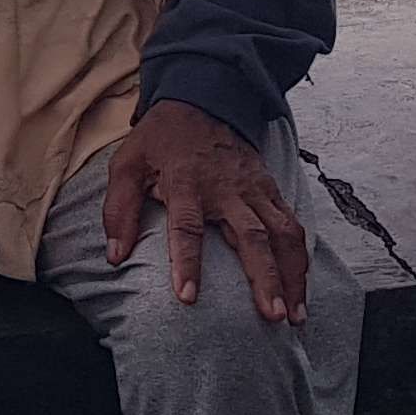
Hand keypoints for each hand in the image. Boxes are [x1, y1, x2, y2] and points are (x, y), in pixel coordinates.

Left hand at [105, 99, 309, 324]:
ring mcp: (254, 189)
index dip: (187, 263)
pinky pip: (291, 224)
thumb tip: (114, 256)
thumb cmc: (160, 139)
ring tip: (294, 314)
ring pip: (282, 233)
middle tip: (272, 315)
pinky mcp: (269, 188)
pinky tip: (301, 287)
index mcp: (186, 183)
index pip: (187, 228)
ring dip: (292, 275)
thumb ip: (118, 210)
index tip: (188, 297)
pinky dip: (299, 257)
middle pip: (251, 236)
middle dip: (265, 277)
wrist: (202, 99)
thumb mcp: (127, 164)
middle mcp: (226, 189)